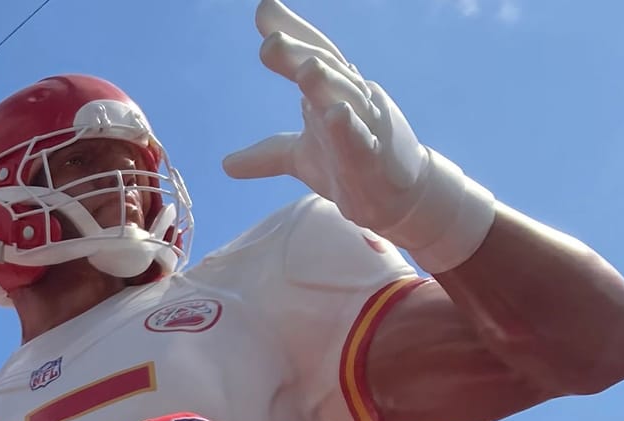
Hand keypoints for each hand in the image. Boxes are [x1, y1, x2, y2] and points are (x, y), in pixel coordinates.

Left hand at [222, 0, 493, 271]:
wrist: (398, 198)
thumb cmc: (349, 164)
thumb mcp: (301, 158)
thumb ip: (266, 153)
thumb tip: (225, 164)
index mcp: (333, 93)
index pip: (313, 55)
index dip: (293, 32)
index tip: (264, 8)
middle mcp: (352, 101)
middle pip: (327, 71)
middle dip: (300, 54)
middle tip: (270, 39)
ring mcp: (367, 129)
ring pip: (347, 100)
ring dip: (326, 83)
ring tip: (305, 67)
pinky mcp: (374, 161)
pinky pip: (362, 142)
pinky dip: (350, 129)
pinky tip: (336, 114)